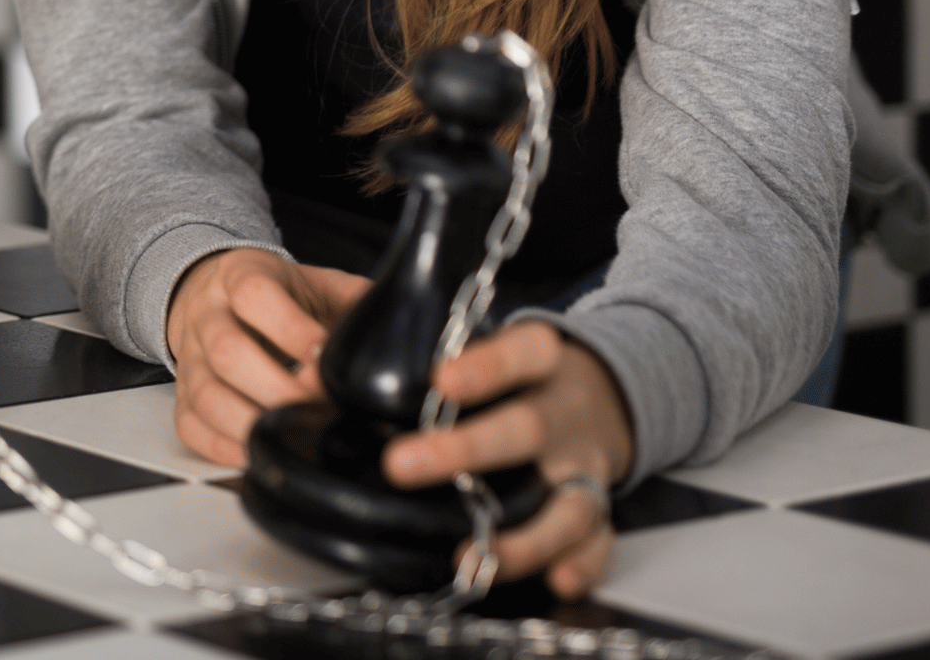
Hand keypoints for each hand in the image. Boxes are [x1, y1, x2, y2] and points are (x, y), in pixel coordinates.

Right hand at [164, 246, 371, 465]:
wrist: (216, 294)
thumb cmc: (279, 296)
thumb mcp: (317, 283)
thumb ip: (359, 302)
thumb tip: (413, 331)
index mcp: (239, 274)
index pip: (254, 294)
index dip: (290, 328)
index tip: (324, 356)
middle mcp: (207, 314)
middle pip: (228, 351)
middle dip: (279, 390)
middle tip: (321, 411)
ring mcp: (190, 357)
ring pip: (206, 394)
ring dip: (253, 423)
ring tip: (295, 437)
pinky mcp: (183, 393)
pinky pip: (190, 425)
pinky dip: (223, 447)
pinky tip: (259, 453)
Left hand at [384, 321, 635, 597]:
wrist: (609, 393)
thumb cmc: (523, 374)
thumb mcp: (489, 348)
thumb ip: (418, 360)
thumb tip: (320, 380)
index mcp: (540, 360)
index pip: (522, 351)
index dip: (486, 366)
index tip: (442, 380)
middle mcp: (565, 414)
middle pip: (526, 429)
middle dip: (467, 450)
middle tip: (402, 465)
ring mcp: (584, 465)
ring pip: (568, 500)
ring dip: (525, 534)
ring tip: (477, 551)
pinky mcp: (598, 508)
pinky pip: (598, 541)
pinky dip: (582, 564)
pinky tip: (558, 580)